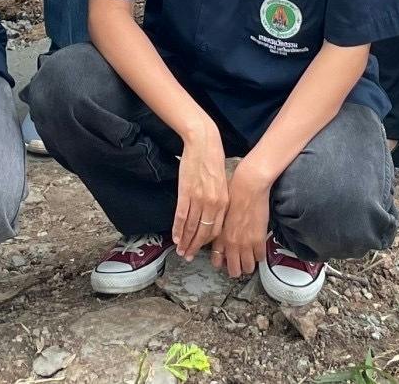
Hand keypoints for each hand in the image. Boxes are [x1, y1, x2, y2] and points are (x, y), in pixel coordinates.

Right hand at [170, 127, 229, 260]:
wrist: (203, 143)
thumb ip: (219, 200)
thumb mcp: (222, 182)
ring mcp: (199, 199)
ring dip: (185, 241)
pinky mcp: (186, 192)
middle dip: (195, 247)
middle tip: (188, 256)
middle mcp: (213, 204)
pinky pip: (182, 216)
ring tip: (180, 251)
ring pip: (192, 227)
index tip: (201, 250)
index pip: (216, 230)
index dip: (207, 243)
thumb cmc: (213, 160)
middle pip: (204, 232)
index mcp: (224, 202)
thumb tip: (213, 215)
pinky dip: (178, 228)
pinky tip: (175, 237)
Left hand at [215, 159, 274, 277]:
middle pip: (233, 270)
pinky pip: (260, 258)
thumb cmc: (233, 194)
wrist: (248, 187)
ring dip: (249, 265)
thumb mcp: (221, 214)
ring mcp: (245, 244)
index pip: (217, 261)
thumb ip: (220, 230)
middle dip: (236, 269)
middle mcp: (231, 243)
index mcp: (219, 236)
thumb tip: (222, 239)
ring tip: (250, 258)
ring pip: (248, 268)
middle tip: (239, 263)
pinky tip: (258, 249)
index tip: (225, 261)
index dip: (221, 263)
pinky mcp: (259, 240)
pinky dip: (259, 256)